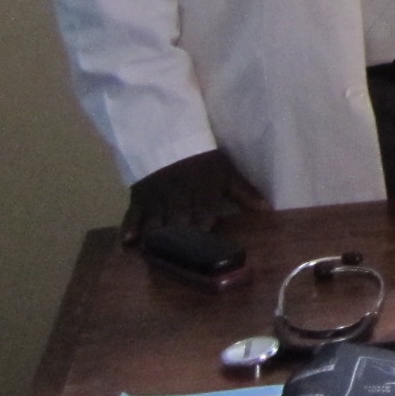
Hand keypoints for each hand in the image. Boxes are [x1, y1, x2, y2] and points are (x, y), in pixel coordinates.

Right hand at [120, 148, 267, 245]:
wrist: (170, 137)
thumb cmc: (202, 160)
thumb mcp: (225, 173)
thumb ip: (244, 193)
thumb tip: (267, 210)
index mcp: (203, 192)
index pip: (204, 214)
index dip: (203, 229)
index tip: (204, 247)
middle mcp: (180, 197)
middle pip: (178, 220)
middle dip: (178, 239)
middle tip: (177, 258)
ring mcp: (158, 197)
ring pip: (155, 219)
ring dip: (155, 237)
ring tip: (153, 254)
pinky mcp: (140, 197)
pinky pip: (133, 212)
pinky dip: (130, 226)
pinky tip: (127, 242)